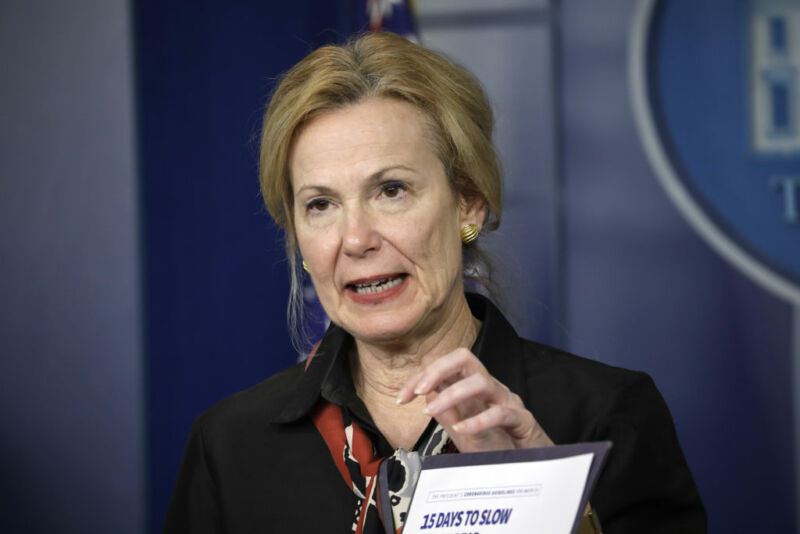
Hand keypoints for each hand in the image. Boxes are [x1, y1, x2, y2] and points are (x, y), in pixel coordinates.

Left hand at [396, 348, 553, 452]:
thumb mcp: (465, 433)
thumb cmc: (500, 449)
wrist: (532, 470)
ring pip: (481, 382)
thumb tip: (427, 395)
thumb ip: (448, 413)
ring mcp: (509, 402)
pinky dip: (477, 421)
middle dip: (437, 370)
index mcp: (475, 389)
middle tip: (418, 390)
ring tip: (431, 411)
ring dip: (452, 394)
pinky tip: (461, 430)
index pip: (447, 368)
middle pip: (465, 358)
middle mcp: (492, 389)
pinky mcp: (523, 421)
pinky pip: (500, 413)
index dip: (422, 377)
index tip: (402, 398)